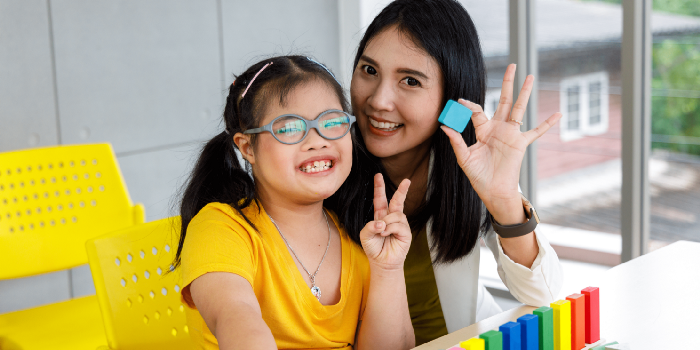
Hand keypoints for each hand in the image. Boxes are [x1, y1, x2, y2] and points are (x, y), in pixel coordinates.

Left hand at [360, 173, 411, 270]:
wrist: (381, 262)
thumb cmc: (373, 248)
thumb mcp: (365, 235)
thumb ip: (370, 226)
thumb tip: (382, 222)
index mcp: (381, 216)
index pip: (380, 199)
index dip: (379, 187)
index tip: (378, 175)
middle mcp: (392, 218)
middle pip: (397, 201)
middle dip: (402, 190)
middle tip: (407, 180)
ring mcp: (400, 225)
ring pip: (396, 214)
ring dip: (387, 222)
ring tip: (382, 232)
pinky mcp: (406, 233)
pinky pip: (399, 225)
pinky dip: (390, 228)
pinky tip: (386, 234)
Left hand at [441, 64, 561, 223]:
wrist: (492, 190)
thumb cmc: (477, 175)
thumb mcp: (464, 158)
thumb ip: (456, 141)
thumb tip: (445, 126)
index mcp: (483, 130)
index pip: (477, 111)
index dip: (468, 105)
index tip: (459, 102)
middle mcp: (498, 128)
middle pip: (505, 100)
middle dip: (508, 83)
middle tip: (512, 65)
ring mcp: (511, 134)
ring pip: (519, 109)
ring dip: (525, 93)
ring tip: (530, 77)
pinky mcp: (521, 144)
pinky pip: (536, 132)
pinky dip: (547, 124)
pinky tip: (558, 114)